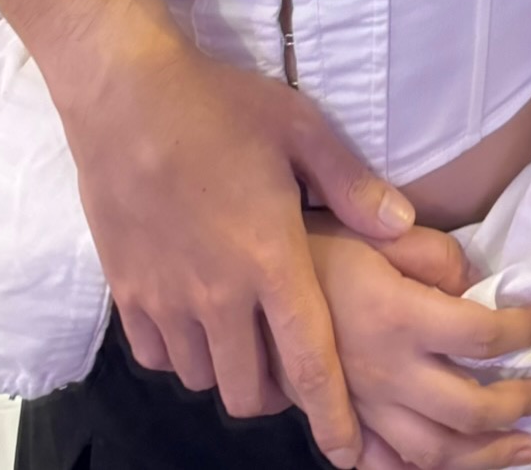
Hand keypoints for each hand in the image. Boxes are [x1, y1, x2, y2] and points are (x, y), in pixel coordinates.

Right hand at [60, 30, 417, 467]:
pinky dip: (181, 352)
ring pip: (203, 379)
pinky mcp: (126, 292)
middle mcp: (217, 295)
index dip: (332, 416)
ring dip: (230, 370)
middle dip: (280, 393)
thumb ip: (354, 186)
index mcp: (271, 261)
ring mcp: (166, 298)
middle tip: (293, 364)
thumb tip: (403, 226)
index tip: (348, 453)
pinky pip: (157, 356)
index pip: (310, 362)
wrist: (127, 95)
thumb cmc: (223, 106)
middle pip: (252, 391)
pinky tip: (196, 317)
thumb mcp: (302, 130)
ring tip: (245, 335)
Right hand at [295, 214, 530, 469]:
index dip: (527, 331)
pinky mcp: (337, 418)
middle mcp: (383, 372)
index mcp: (398, 317)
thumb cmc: (318, 238)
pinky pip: (382, 463)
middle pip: (467, 410)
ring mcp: (358, 404)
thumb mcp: (378, 228)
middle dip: (520, 404)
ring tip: (523, 446)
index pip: (482, 335)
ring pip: (432, 453)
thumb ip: (433, 252)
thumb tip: (474, 282)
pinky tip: (449, 467)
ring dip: (485, 456)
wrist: (247, 274)